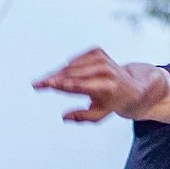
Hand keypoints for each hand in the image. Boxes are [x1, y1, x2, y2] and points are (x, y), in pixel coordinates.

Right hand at [32, 48, 167, 122]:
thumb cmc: (113, 103)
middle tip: (36, 84)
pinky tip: (65, 75)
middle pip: (71, 74)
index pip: (78, 85)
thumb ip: (82, 117)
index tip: (45, 84)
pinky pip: (75, 60)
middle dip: (52, 79)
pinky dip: (67, 67)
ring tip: (46, 82)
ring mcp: (101, 58)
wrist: (133, 87)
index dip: (60, 84)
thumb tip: (64, 117)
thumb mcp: (100, 115)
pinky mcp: (97, 51)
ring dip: (57, 74)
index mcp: (105, 87)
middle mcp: (104, 70)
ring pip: (71, 66)